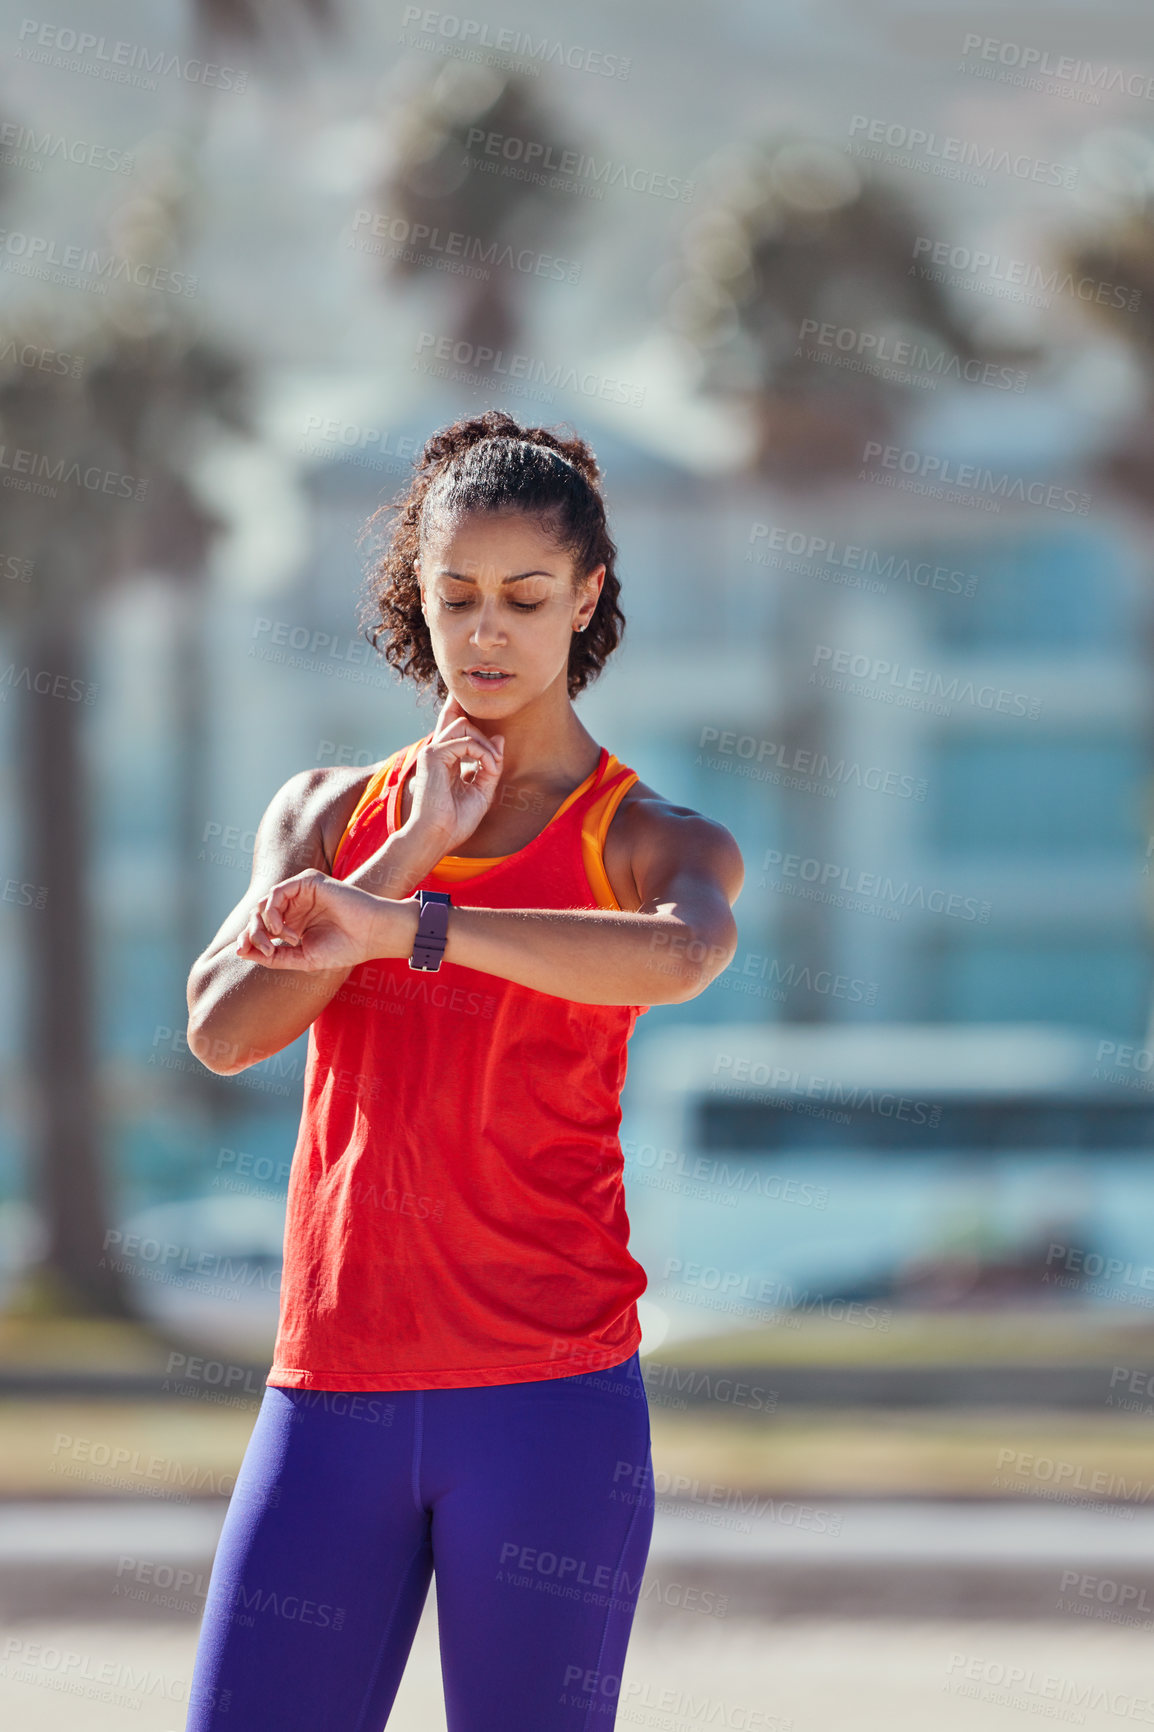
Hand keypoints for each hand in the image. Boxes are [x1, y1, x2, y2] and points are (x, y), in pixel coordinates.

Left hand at [235, 869, 409, 971]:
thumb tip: (241, 951)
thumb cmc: (344, 948)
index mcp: (293, 924)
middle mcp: (294, 907)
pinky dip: (273, 912)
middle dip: (252, 934)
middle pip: (257, 915)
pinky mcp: (307, 882)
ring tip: (282, 940)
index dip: (247, 939)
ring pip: (264, 903)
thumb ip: (274, 957)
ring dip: (264, 925)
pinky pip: (277, 892)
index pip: (259, 928)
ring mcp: (300, 894)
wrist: (372, 935)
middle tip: (266, 950)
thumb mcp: (302, 959)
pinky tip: (284, 929)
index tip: (243, 953)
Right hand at [404, 692, 503, 855]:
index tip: (492, 741)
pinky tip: (489, 769)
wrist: (437, 837)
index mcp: (444, 761)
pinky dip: (484, 753)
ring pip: (464, 724)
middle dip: (484, 734)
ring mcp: (432, 752)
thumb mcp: (483, 791)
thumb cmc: (456, 821)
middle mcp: (436, 753)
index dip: (469, 720)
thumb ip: (491, 765)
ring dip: (485, 744)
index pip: (455, 729)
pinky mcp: (433, 756)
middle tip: (495, 762)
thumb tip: (499, 738)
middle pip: (460, 720)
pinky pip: (467, 741)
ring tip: (493, 766)